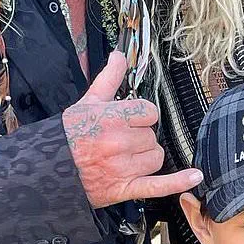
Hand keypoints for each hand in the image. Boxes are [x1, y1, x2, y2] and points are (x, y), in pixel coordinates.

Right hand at [63, 51, 201, 207]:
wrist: (48, 169)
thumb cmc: (69, 135)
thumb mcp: (88, 102)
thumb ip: (109, 78)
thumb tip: (119, 55)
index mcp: (112, 118)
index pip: (150, 112)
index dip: (141, 116)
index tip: (129, 120)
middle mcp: (119, 143)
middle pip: (152, 136)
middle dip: (139, 137)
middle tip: (118, 141)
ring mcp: (123, 167)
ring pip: (156, 157)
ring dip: (146, 157)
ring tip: (124, 158)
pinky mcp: (125, 188)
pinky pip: (159, 185)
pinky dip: (178, 182)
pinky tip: (195, 176)